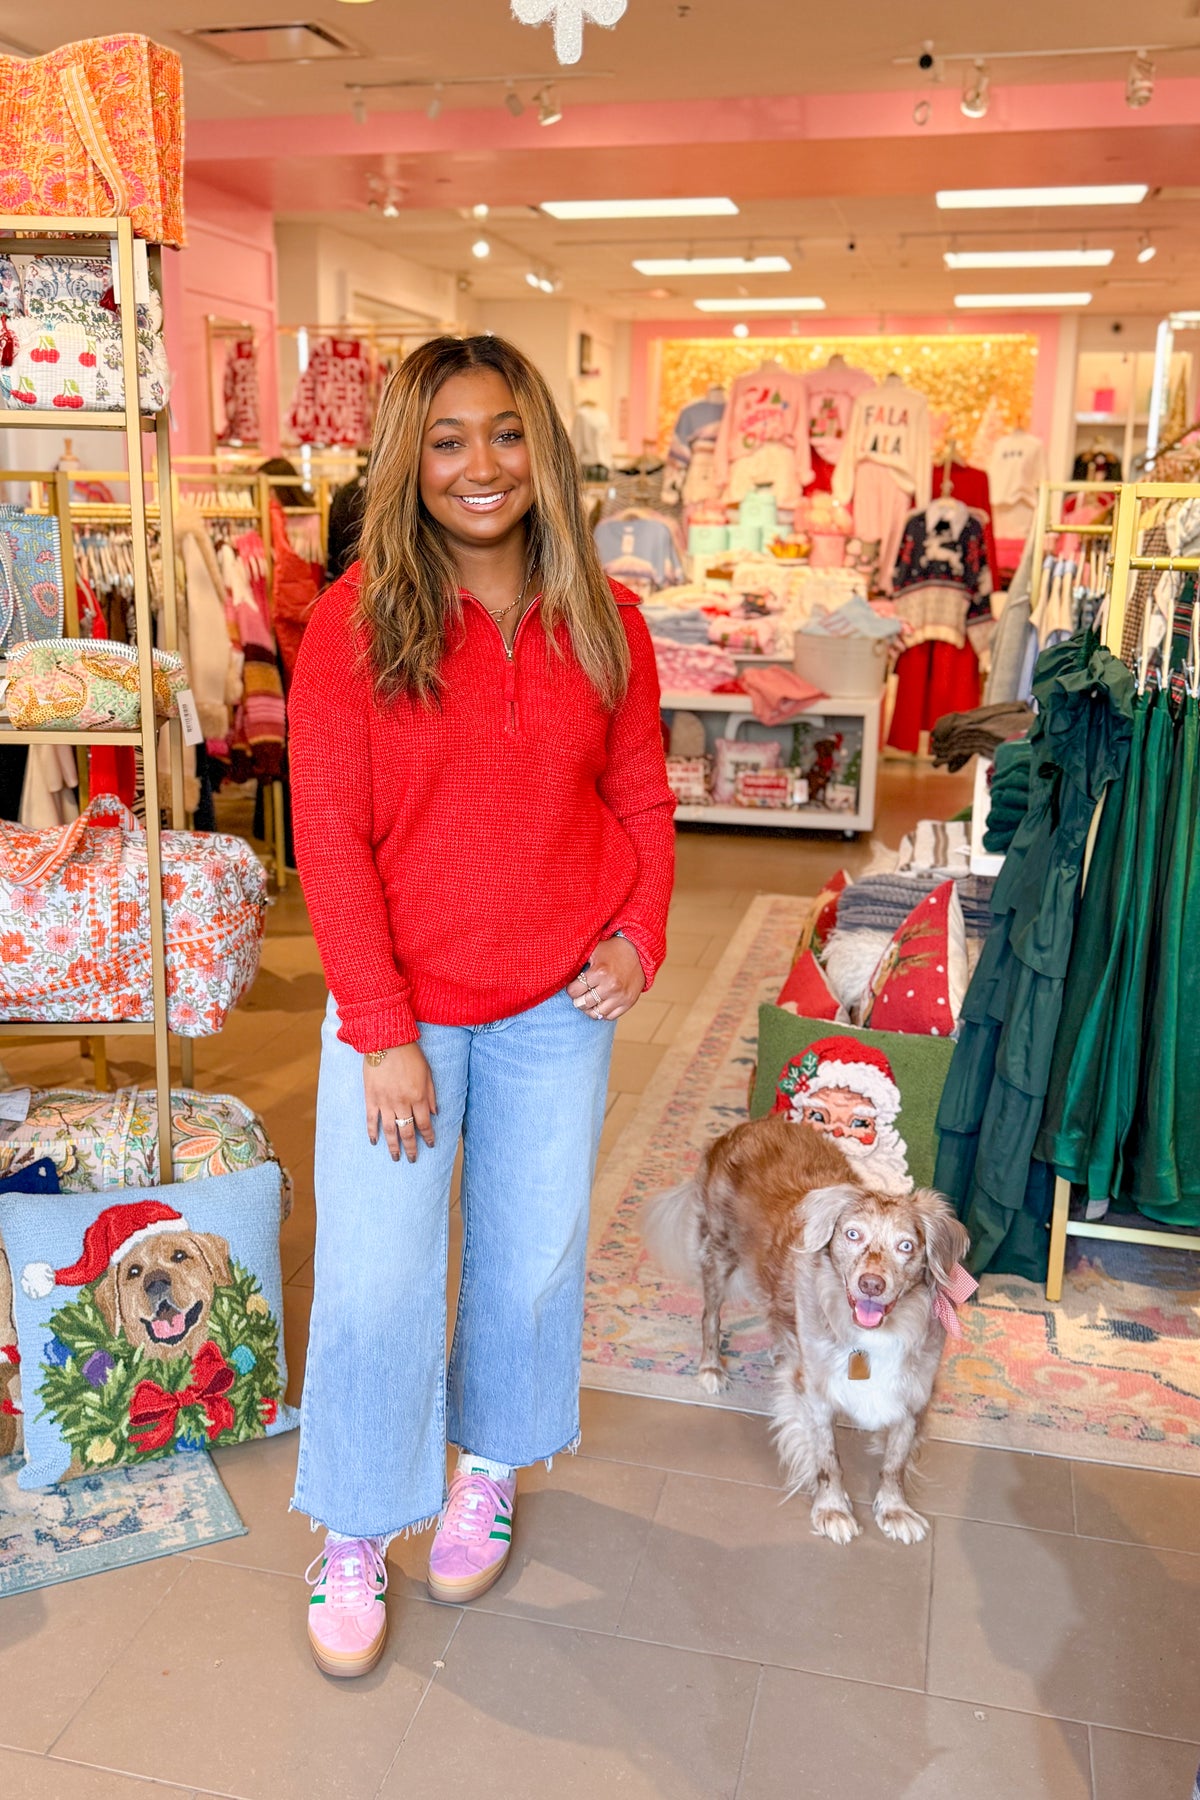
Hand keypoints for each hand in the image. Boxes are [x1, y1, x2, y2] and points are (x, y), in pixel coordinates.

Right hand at [364, 1044, 436, 1162]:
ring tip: (395, 1157)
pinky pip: (371, 1119)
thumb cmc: (410, 1054)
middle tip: (412, 1159)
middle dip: (411, 1147)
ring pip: (390, 1130)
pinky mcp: (371, 1097)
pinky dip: (372, 1132)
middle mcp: (402, 1103)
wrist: (386, 1040)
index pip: (425, 1124)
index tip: (431, 1145)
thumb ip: (431, 1094)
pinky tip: (374, 1142)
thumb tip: (435, 1113)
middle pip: (408, 1131)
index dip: (428, 1137)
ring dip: (393, 1146)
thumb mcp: (428, 1072)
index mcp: (418, 1097)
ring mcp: (385, 1101)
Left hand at [567, 935, 645, 1021]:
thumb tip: (557, 967)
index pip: (574, 991)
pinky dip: (602, 1012)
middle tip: (579, 995)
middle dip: (578, 1000)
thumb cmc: (612, 950)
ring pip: (596, 1013)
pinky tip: (601, 1003)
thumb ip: (578, 958)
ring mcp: (620, 996)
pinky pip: (609, 1017)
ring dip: (589, 1009)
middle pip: (583, 1004)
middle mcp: (611, 986)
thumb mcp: (594, 949)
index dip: (571, 989)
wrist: (639, 953)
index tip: (574, 986)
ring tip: (589, 1001)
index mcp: (600, 972)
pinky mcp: (628, 1003)